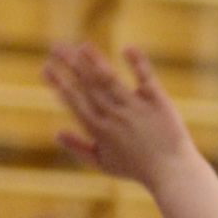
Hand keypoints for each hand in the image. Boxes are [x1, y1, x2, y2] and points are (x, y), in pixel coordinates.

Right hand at [45, 42, 201, 185]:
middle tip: (56, 46)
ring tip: (81, 45)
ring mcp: (136, 107)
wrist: (172, 172)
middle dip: (70, 64)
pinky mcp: (158, 101)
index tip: (45, 67)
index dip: (58, 83)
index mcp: (99, 130)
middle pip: (88, 85)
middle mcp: (115, 116)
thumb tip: (56, 133)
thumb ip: (78, 148)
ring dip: (94, 60)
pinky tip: (128, 48)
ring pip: (110, 79)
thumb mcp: (103, 163)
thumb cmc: (136, 168)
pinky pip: (145, 78)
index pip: (74, 100)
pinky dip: (137, 63)